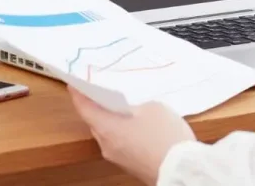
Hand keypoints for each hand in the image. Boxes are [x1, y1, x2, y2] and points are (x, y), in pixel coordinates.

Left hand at [69, 87, 195, 184]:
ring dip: (112, 122)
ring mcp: (118, 158)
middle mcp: (107, 146)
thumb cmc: (164, 136)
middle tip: (101, 93)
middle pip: (95, 123)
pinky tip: (136, 127)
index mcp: (107, 129)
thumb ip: (136, 107)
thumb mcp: (152, 108)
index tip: (73, 85)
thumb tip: (132, 113)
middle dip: (97, 108)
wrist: (181, 169)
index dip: (78, 95)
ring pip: (108, 135)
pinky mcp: (130, 166)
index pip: (84, 109)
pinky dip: (123, 133)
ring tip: (122, 109)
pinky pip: (120, 145)